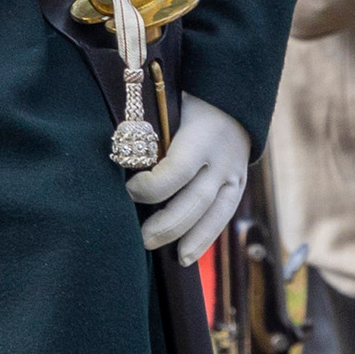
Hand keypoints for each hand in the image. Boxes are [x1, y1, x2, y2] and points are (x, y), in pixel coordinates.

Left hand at [126, 94, 249, 263]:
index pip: (176, 171)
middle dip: (167, 224)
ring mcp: (233, 173)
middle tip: (142, 238)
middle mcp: (221, 158)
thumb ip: (148, 130)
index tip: (130, 189)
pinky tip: (187, 256)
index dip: (152, 187)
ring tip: (168, 257)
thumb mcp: (167, 105)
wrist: (233, 96)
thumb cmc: (184, 99)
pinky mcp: (239, 184)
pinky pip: (223, 216)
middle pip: (195, 200)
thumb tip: (115, 156)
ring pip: (213, 214)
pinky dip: (205, 238)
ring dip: (188, 238)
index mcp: (200, 134)